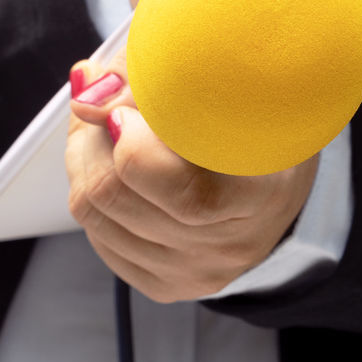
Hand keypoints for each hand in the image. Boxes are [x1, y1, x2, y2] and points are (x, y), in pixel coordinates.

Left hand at [65, 55, 318, 301]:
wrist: (277, 174)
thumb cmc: (247, 113)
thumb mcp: (216, 81)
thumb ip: (149, 78)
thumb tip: (85, 93)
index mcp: (260, 189)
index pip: (170, 179)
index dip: (130, 130)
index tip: (130, 98)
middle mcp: (230, 243)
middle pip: (113, 191)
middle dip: (94, 137)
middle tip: (108, 103)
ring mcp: (197, 271)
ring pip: (93, 214)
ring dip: (85, 160)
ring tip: (109, 129)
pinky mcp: (166, 284)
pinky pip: (97, 237)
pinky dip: (92, 194)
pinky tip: (116, 167)